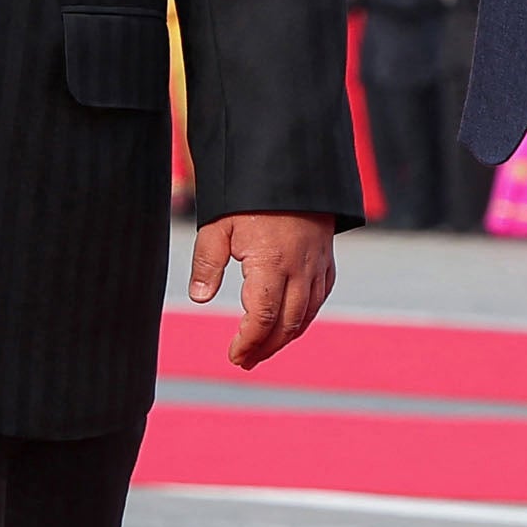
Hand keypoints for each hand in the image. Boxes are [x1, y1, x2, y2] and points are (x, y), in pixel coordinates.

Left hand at [187, 208, 335, 369]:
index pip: (263, 317)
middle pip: (287, 324)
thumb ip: (207, 262)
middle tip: (244, 360)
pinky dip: (305, 317)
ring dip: (285, 338)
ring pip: (306, 315)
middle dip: (265, 348)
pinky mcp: (326, 258)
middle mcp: (300, 269)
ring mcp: (317, 265)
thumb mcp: (218, 225)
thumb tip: (199, 298)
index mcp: (271, 263)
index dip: (249, 342)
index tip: (234, 356)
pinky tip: (290, 323)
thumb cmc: (249, 195)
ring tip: (263, 349)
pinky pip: (320, 297)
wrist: (290, 166)